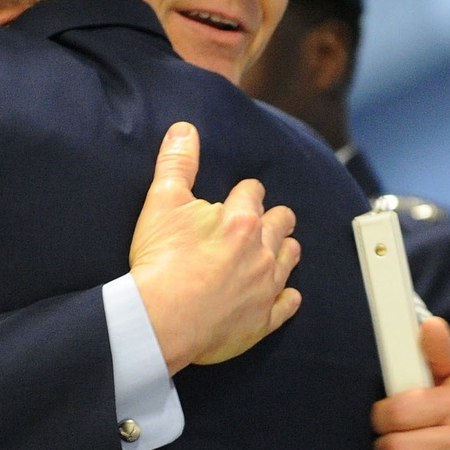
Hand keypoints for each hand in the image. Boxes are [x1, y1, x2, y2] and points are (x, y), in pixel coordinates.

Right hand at [129, 122, 300, 374]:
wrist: (161, 320)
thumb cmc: (160, 260)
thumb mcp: (162, 201)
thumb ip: (176, 162)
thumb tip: (185, 129)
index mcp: (241, 219)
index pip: (252, 192)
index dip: (244, 191)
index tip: (239, 195)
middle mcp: (262, 251)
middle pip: (281, 222)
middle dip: (274, 217)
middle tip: (264, 219)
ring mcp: (265, 287)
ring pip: (289, 259)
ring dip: (284, 250)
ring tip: (275, 249)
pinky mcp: (262, 320)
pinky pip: (287, 305)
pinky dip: (287, 298)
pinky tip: (284, 295)